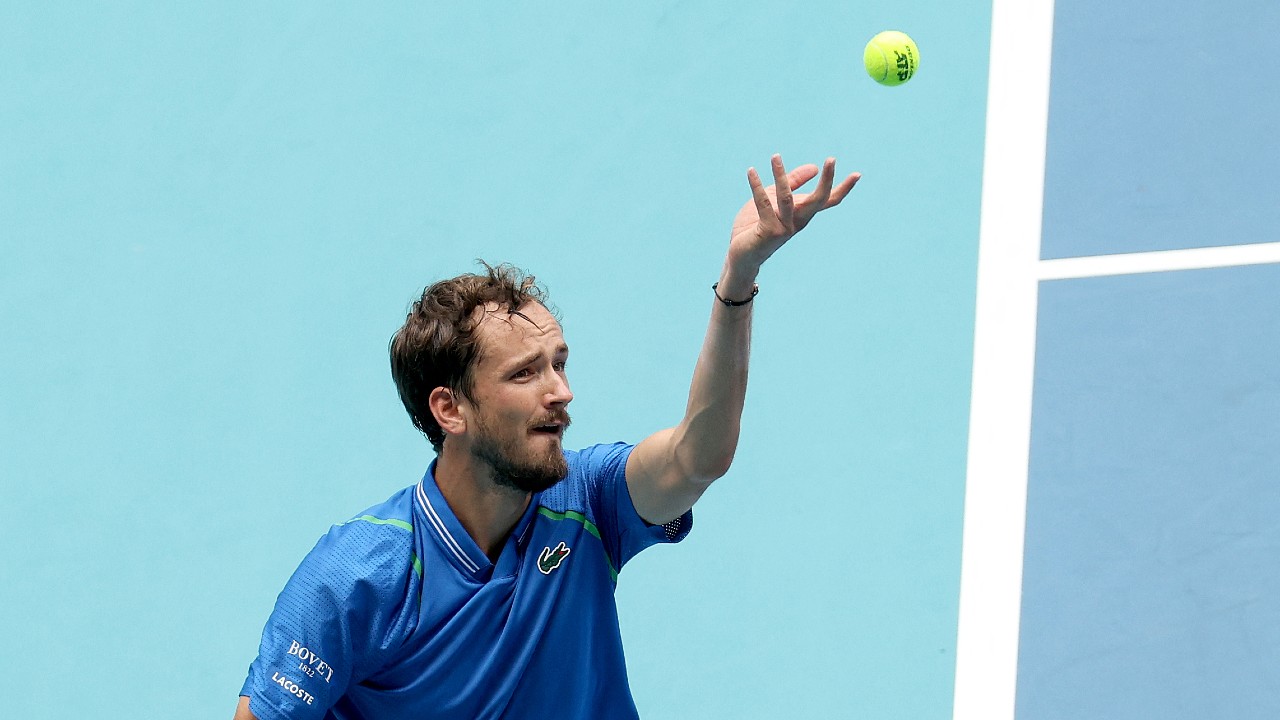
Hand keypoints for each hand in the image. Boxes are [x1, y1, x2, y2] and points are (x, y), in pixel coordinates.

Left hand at [728, 154, 859, 270]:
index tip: (857, 174)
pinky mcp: (768, 232)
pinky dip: (756, 186)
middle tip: (831, 159)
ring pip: (786, 198)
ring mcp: (784, 228)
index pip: (828, 201)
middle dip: (827, 180)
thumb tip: (814, 167)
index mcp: (803, 213)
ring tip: (775, 156)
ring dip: (780, 176)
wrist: (740, 255)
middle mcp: (798, 222)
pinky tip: (751, 171)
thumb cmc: (757, 225)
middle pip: (819, 201)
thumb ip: (793, 183)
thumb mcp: (775, 199)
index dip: (843, 188)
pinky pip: (763, 204)